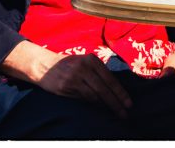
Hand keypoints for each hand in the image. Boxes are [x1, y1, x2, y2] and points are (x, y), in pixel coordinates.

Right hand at [1, 40, 132, 118]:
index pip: (110, 79)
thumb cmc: (71, 65)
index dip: (121, 93)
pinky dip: (92, 104)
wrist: (45, 65)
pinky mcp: (65, 87)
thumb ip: (99, 73)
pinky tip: (99, 108)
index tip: (129, 103)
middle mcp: (84, 67)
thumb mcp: (86, 63)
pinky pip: (83, 98)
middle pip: (104, 89)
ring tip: (115, 112)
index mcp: (92, 60)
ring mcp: (74, 77)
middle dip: (116, 103)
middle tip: (124, 113)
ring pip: (94, 95)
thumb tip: (116, 90)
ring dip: (105, 105)